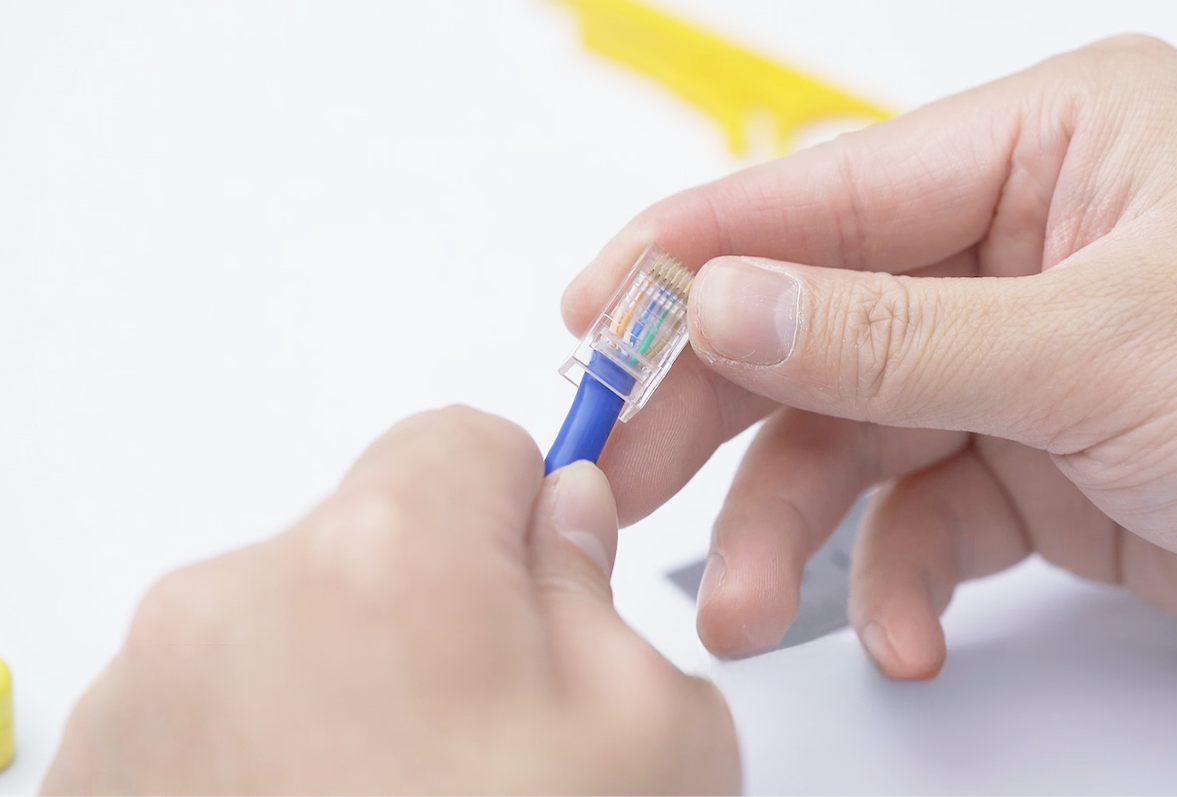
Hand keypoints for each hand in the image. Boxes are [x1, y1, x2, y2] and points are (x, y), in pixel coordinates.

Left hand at [43, 407, 738, 793]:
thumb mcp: (653, 747)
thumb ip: (610, 597)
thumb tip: (562, 537)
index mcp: (381, 562)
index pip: (465, 441)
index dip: (533, 511)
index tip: (555, 575)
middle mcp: (229, 610)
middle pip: (369, 545)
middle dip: (444, 620)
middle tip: (503, 750)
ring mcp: (139, 709)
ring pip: (287, 641)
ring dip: (351, 704)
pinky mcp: (93, 783)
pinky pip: (210, 726)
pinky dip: (271, 770)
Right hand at [561, 36, 1176, 695]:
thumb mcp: (1093, 349)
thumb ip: (887, 335)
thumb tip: (722, 299)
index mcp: (1057, 143)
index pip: (832, 188)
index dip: (698, 250)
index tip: (593, 312)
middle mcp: (1030, 236)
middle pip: (819, 312)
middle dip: (719, 404)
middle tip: (623, 474)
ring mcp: (1027, 351)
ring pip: (857, 426)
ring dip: (795, 521)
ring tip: (739, 603)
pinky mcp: (1039, 453)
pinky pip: (925, 506)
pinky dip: (901, 574)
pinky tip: (906, 630)